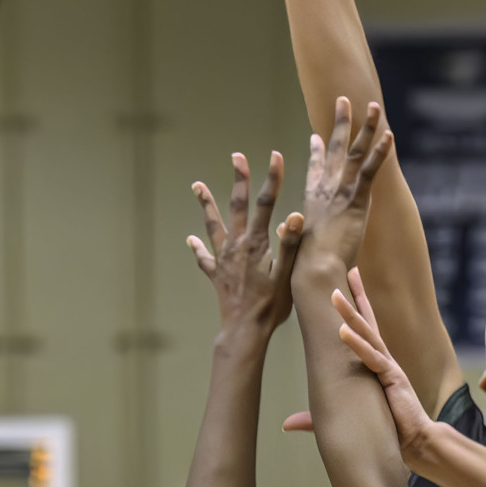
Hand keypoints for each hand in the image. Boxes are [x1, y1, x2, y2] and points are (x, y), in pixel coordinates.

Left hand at [188, 151, 303, 337]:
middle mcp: (236, 246)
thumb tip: (295, 215)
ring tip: (196, 185)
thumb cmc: (270, 305)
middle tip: (237, 157)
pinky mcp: (216, 273)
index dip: (272, 178)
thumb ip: (290, 245)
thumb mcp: (286, 275)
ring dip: (206, 203)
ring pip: (213, 225)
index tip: (275, 156)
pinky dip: (197, 247)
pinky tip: (190, 239)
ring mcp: (223, 259)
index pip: (266, 203)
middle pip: (236, 205)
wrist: (244, 330)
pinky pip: (204, 257)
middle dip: (239, 179)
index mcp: (255, 243)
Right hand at [295, 98, 391, 273]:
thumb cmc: (303, 265)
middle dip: (340, 123)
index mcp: (312, 199)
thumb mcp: (296, 244)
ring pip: (355, 152)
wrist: (313, 271)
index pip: (315, 169)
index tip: (316, 136)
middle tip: (344, 101)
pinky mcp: (356, 200)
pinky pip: (370, 170)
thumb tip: (283, 228)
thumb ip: (291, 232)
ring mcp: (340, 192)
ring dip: (366, 127)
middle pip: (335, 149)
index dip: (316, 151)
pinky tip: (388, 135)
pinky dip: (380, 152)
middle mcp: (325, 189)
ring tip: (375, 106)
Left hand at [330, 269, 438, 465]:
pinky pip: (373, 358)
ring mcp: (389, 367)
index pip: (365, 329)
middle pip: (369, 321)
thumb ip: (317, 419)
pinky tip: (343, 332)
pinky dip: (358, 345)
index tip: (346, 285)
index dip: (356, 306)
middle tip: (348, 269)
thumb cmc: (389, 428)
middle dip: (357, 295)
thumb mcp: (347, 418)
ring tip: (334, 295)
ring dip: (350, 314)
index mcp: (377, 364)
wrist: (416, 443)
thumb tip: (287, 424)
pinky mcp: (392, 379)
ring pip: (368, 334)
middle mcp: (384, 360)